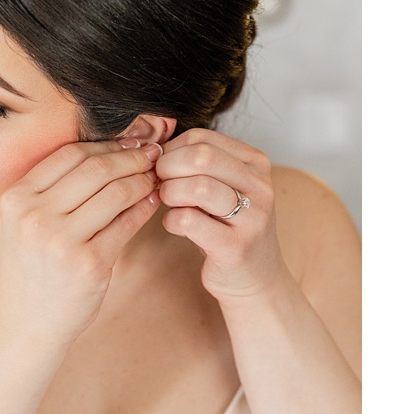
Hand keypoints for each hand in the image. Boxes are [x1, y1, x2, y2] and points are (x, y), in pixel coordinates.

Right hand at [0, 139, 161, 340]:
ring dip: (142, 181)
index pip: (68, 154)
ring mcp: (60, 241)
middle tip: (152, 156)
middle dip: (131, 158)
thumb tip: (107, 154)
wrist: (22, 324)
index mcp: (14, 199)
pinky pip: (126, 224)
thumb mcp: (21, 224)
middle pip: (95, 169)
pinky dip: (144, 209)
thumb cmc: (27, 270)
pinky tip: (152, 203)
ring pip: (115, 193)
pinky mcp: (88, 264)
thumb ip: (50, 191)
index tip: (128, 143)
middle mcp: (33, 216)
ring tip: (154, 179)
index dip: (105, 144)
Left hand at [154, 129, 287, 301]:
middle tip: (160, 184)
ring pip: (197, 186)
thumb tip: (153, 147)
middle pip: (200, 156)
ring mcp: (253, 217)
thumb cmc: (227, 225)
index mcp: (255, 163)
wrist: (254, 276)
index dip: (170, 150)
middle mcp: (260, 185)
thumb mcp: (220, 186)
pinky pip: (189, 221)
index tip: (163, 168)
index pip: (201, 137)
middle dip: (167, 168)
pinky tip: (175, 224)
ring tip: (168, 203)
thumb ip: (196, 164)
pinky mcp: (236, 247)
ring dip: (169, 193)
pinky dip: (171, 220)